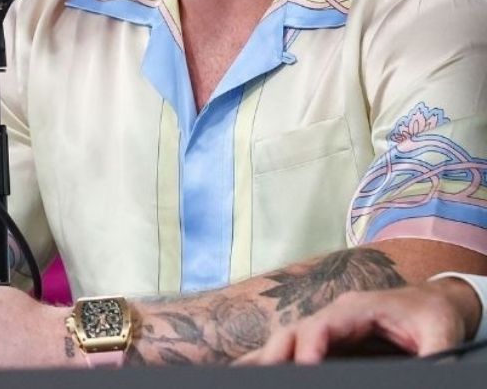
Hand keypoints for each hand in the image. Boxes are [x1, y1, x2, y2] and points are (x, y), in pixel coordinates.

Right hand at [236, 280, 478, 364]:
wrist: (437, 300)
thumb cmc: (436, 315)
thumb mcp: (442, 335)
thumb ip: (433, 356)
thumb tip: (430, 374)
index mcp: (357, 308)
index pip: (322, 325)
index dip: (308, 346)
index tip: (303, 368)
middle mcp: (334, 315)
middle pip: (293, 332)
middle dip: (274, 355)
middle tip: (260, 378)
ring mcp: (327, 327)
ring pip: (285, 341)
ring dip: (261, 359)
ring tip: (236, 376)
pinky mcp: (327, 342)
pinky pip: (292, 349)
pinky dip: (268, 360)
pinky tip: (248, 371)